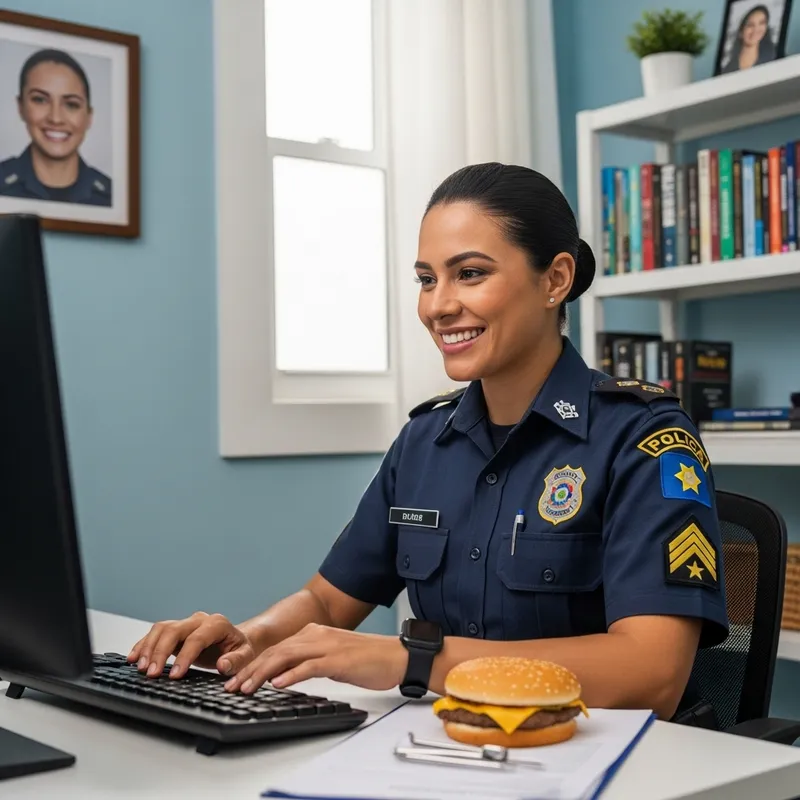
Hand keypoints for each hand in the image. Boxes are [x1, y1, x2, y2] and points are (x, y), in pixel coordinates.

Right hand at [127, 611, 256, 678]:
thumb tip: (223, 665)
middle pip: (174, 630)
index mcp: (217, 624)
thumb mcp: (246, 656)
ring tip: (141, 668)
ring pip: (161, 629)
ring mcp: (186, 624)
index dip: (185, 656)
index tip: (175, 675)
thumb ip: (236, 661)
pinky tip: (134, 658)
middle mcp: (199, 620)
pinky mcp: (175, 632)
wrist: (236, 641)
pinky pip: (155, 634)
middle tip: (152, 673)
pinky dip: (143, 645)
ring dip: (148, 648)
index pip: (197, 638)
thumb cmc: (240, 649)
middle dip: (160, 652)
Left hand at [223, 623, 407, 693]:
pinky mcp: (338, 659)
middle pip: (276, 651)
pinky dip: (290, 674)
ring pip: (286, 656)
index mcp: (314, 632)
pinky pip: (308, 666)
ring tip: (247, 687)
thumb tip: (286, 675)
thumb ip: (310, 661)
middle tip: (233, 686)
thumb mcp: (333, 657)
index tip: (238, 679)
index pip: (277, 648)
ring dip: (263, 673)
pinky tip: (277, 684)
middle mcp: (317, 635)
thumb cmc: (368, 659)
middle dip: (250, 669)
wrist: (397, 656)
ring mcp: (327, 646)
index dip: (254, 664)